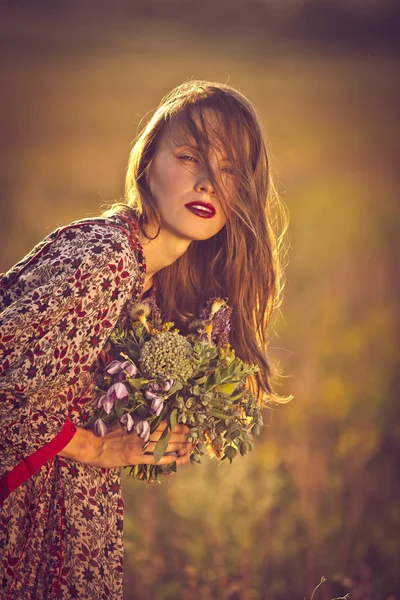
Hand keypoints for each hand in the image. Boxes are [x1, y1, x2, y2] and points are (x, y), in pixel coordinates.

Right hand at [59, 421, 192, 468]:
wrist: (92, 445)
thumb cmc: (105, 433)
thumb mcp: (122, 422)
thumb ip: (136, 421)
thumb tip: (151, 420)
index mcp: (137, 423)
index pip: (161, 422)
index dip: (175, 425)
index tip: (186, 425)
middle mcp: (139, 433)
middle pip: (165, 433)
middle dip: (180, 435)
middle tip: (191, 436)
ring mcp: (136, 446)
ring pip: (161, 445)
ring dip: (176, 446)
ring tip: (187, 447)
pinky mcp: (133, 458)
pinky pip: (152, 458)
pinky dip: (165, 458)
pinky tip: (174, 459)